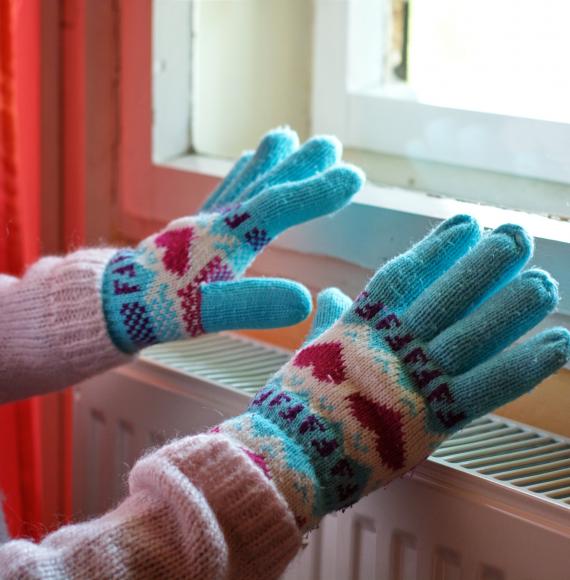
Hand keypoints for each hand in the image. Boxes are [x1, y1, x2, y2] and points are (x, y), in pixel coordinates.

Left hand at [102, 128, 362, 352]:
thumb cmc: (163, 308)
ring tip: (285, 137)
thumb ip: (254, 304)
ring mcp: (205, 220)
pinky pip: (224, 192)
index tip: (353, 175)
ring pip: (244, 183)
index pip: (279, 206)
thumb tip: (304, 300)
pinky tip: (247, 167)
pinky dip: (241, 175)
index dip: (317, 191)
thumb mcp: (210, 313)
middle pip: (266, 185)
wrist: (117, 300)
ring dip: (270, 162)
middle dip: (301, 167)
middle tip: (330, 144)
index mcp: (228, 238)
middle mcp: (218, 221)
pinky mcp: (194, 226)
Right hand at [220, 215, 569, 529]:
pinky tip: (557, 342)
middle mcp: (390, 345)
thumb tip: (330, 293)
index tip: (466, 224)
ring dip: (511, 308)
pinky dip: (525, 366)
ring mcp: (413, 380)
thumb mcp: (308, 350)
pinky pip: (486, 388)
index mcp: (358, 324)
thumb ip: (330, 319)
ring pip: (472, 336)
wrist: (287, 455)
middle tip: (516, 236)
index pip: (404, 275)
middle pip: (446, 297)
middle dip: (483, 265)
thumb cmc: (293, 403)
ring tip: (544, 281)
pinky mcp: (433, 419)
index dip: (437, 248)